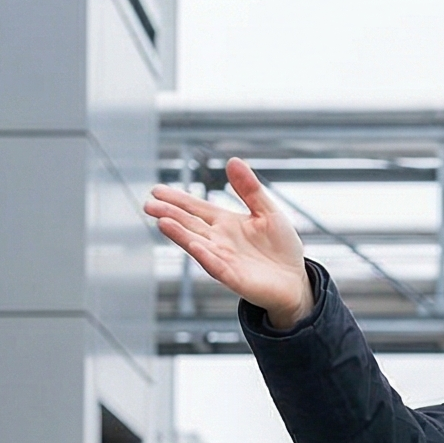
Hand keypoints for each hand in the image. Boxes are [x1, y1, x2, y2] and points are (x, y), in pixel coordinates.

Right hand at [143, 158, 312, 327]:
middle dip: (169, 214)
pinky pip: (216, 266)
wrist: (294, 281)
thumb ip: (250, 189)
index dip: (177, 199)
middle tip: (148, 204)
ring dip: (180, 234)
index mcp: (225, 223)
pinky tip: (194, 245)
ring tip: (162, 222)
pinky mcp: (234, 278)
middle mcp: (219, 240)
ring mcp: (224, 259)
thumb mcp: (268, 212)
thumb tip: (233, 161)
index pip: (196, 208)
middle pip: (190, 225)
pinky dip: (205, 255)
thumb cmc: (280, 247)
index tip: (156, 190)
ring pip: (197, 244)